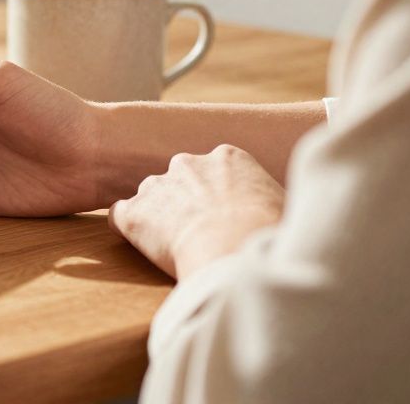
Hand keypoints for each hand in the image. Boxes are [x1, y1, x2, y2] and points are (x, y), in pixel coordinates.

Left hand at [109, 144, 284, 278]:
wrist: (237, 250)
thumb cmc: (270, 235)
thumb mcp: (287, 205)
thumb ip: (272, 198)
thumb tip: (282, 210)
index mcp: (228, 157)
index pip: (215, 171)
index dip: (218, 198)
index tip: (225, 220)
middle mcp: (187, 163)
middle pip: (181, 182)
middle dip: (188, 205)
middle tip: (202, 236)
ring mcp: (157, 186)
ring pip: (152, 200)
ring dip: (161, 219)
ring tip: (180, 249)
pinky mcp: (134, 212)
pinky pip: (122, 217)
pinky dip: (131, 231)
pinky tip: (147, 250)